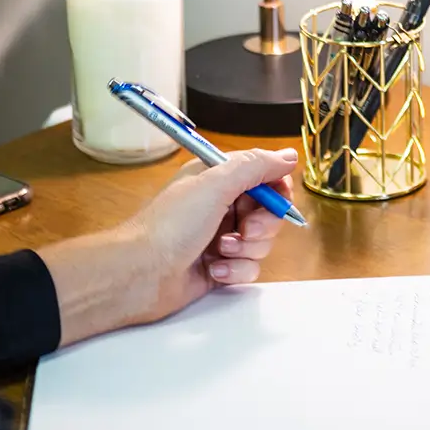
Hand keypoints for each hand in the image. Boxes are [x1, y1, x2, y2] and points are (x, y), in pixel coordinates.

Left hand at [36, 148, 297, 346]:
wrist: (140, 273)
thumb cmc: (171, 225)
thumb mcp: (215, 184)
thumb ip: (255, 167)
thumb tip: (289, 156)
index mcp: (216, 179)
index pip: (264, 176)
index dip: (276, 190)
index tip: (275, 200)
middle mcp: (220, 206)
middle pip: (268, 212)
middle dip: (262, 225)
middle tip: (244, 230)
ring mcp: (220, 238)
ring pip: (261, 243)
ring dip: (246, 250)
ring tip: (219, 252)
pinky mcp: (219, 267)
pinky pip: (249, 268)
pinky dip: (235, 270)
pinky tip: (214, 271)